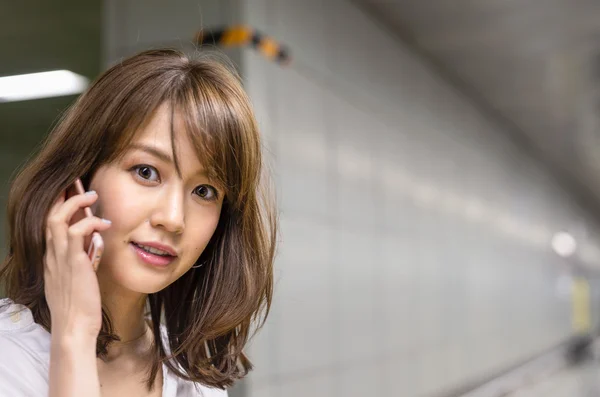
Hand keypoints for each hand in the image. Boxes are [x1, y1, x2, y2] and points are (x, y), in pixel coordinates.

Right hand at [44, 190, 111, 337]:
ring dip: (75, 203)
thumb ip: (82, 257)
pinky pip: (75, 233)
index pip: (49, 223)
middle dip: (63, 195)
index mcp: (51, 258)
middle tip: (79, 184)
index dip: (59, 204)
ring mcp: (60, 258)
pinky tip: (104, 224)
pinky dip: (90, 223)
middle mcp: (52, 255)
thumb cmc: (80, 305)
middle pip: (48, 215)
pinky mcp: (74, 263)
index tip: (71, 190)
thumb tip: (94, 240)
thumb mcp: (78, 276)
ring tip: (92, 196)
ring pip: (57, 218)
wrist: (75, 327)